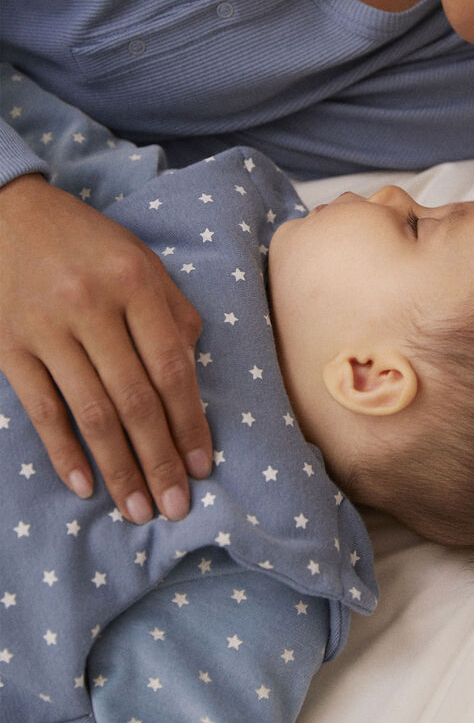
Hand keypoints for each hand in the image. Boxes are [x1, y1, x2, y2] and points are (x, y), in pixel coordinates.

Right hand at [0, 174, 211, 521]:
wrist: (6, 213)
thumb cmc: (88, 241)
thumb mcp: (142, 261)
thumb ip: (174, 313)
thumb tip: (192, 374)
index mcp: (134, 284)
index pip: (172, 369)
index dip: (190, 422)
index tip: (204, 465)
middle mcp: (91, 308)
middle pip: (135, 400)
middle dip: (159, 459)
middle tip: (177, 506)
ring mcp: (46, 330)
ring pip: (90, 413)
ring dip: (118, 468)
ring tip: (140, 509)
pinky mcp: (9, 347)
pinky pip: (42, 409)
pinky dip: (63, 451)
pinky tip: (85, 486)